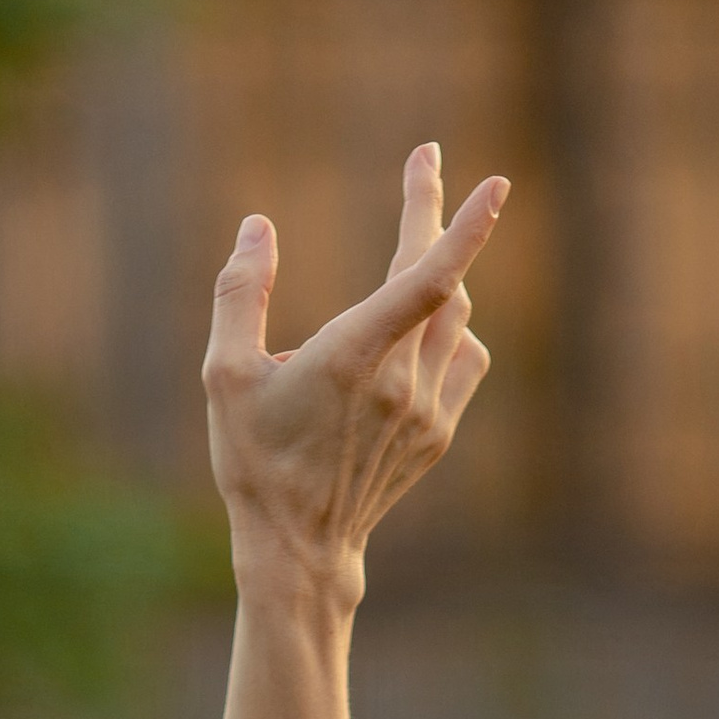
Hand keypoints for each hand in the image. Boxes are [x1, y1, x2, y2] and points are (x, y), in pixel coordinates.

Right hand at [203, 143, 505, 602]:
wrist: (300, 549)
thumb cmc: (255, 462)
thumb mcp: (225, 376)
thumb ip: (240, 294)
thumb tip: (256, 227)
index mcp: (354, 358)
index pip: (427, 279)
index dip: (463, 227)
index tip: (492, 184)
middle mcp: (402, 382)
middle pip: (445, 282)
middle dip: (434, 217)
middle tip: (423, 170)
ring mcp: (429, 411)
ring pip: (459, 319)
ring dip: (439, 278)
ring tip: (404, 258)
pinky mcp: (438, 434)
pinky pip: (463, 361)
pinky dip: (451, 331)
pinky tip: (419, 332)